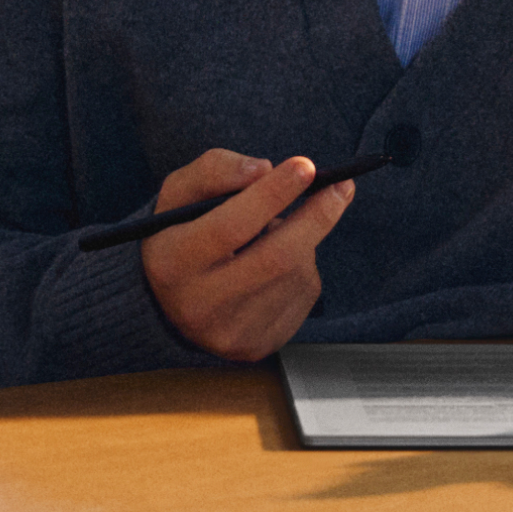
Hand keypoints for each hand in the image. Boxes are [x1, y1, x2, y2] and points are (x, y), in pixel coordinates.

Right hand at [138, 148, 353, 362]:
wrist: (172, 302)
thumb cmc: (180, 234)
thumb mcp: (179, 194)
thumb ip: (215, 170)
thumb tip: (263, 169)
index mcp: (171, 263)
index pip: (230, 226)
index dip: (272, 194)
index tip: (305, 166)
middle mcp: (199, 305)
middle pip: (275, 258)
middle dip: (315, 217)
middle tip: (340, 186)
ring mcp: (232, 333)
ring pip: (293, 274)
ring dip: (303, 241)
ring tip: (279, 230)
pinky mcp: (260, 345)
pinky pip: (301, 297)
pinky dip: (301, 268)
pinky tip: (279, 263)